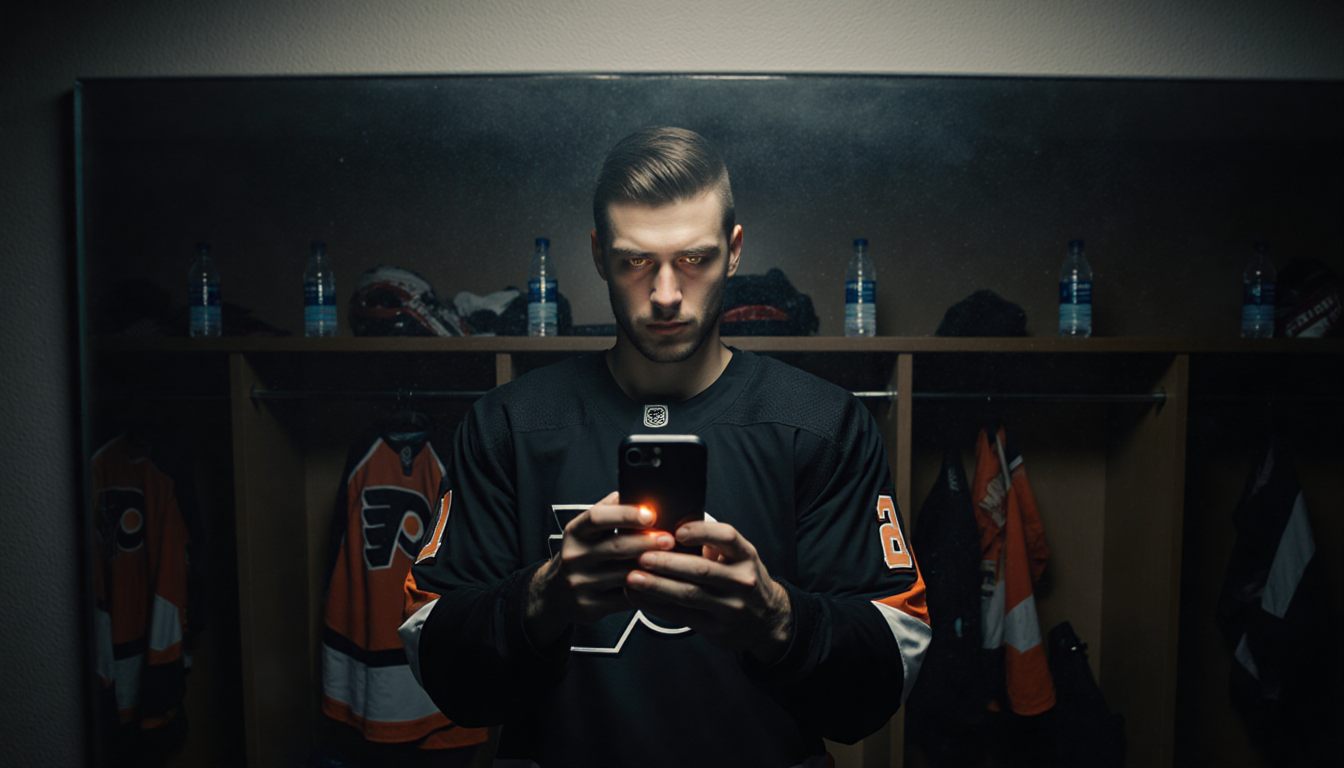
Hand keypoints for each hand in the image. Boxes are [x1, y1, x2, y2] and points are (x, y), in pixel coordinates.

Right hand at [525, 491, 676, 647]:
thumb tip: (635, 489)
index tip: (650, 513)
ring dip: (651, 567)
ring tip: (671, 560)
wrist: (555, 593)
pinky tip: (661, 584)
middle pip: (616, 546)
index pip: (597, 517)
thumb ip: (608, 511)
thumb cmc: (579, 555)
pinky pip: (625, 599)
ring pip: (624, 574)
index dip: (626, 514)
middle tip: (670, 538)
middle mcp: (574, 557)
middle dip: (647, 541)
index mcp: (575, 532)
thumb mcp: (585, 531)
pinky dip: (646, 591)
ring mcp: (581, 583)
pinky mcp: (590, 606)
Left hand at [625, 520, 792, 664]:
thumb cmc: (743, 580)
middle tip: (641, 555)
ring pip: (688, 595)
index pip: (727, 537)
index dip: (701, 532)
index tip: (677, 531)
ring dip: (657, 586)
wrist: (768, 621)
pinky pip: (681, 616)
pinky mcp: (716, 628)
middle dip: (667, 562)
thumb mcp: (739, 558)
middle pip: (701, 569)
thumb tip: (668, 527)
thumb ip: (713, 545)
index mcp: (746, 556)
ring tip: (633, 577)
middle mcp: (742, 581)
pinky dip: (657, 606)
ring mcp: (730, 607)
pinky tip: (639, 597)